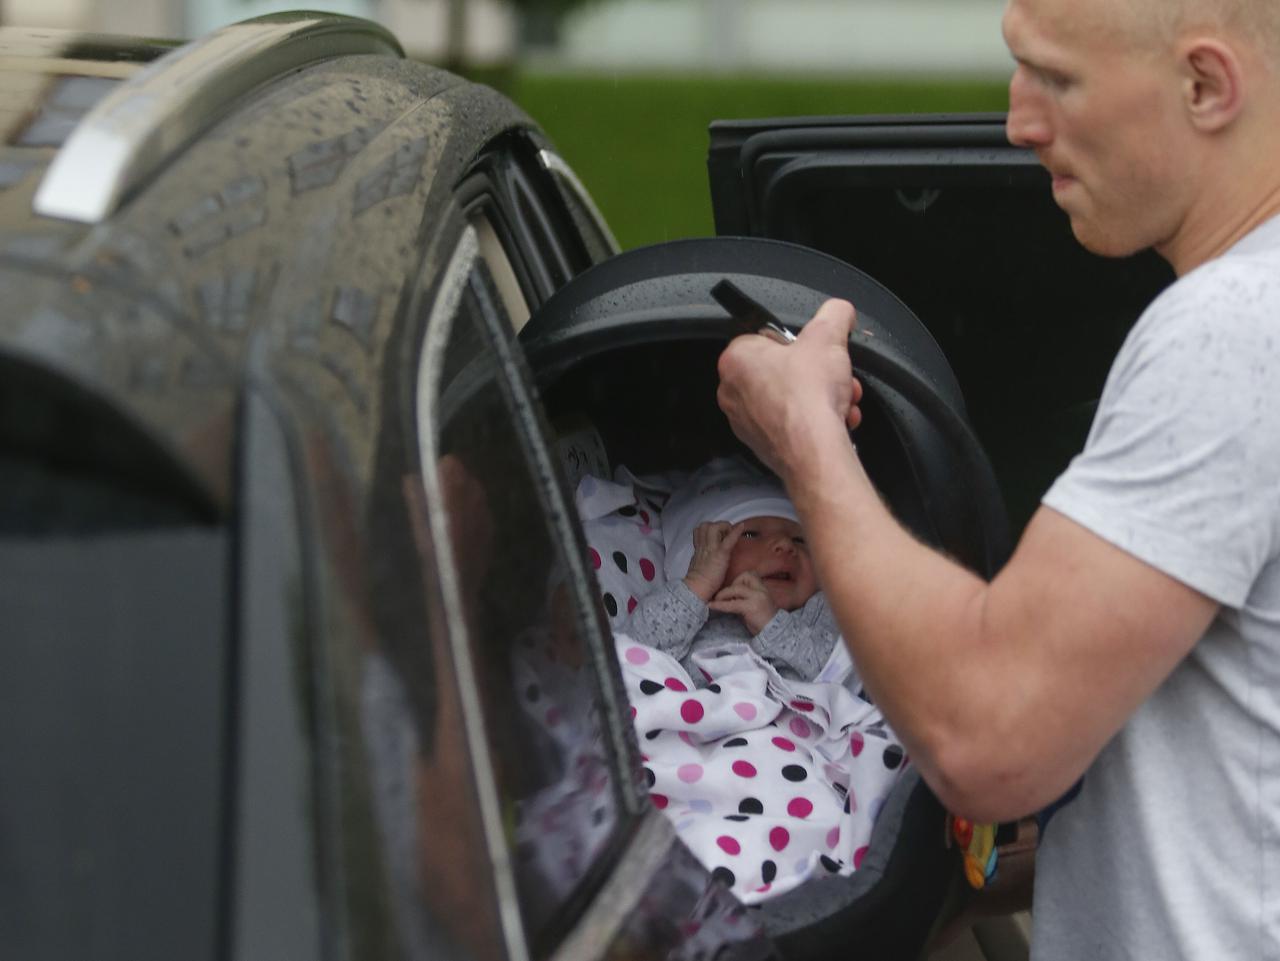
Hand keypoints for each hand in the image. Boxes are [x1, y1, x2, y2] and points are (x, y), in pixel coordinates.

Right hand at [683, 520, 744, 600]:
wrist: (696, 589)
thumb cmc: (698, 583)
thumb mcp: (697, 567)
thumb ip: (702, 559)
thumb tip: (709, 559)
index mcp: (698, 550)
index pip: (699, 531)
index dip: (709, 529)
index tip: (718, 534)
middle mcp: (703, 546)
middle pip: (705, 525)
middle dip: (717, 525)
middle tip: (725, 534)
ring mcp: (711, 549)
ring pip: (714, 527)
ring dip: (724, 527)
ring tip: (730, 534)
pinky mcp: (720, 554)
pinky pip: (728, 540)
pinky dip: (736, 532)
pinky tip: (742, 527)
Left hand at [709, 572, 777, 634]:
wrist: (775, 635)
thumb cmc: (764, 623)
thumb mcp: (755, 605)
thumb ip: (744, 599)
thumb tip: (728, 597)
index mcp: (763, 589)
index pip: (750, 574)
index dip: (739, 579)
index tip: (732, 589)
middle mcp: (761, 591)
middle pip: (744, 577)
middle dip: (731, 585)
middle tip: (723, 597)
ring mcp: (757, 598)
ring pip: (736, 588)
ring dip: (723, 594)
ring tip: (715, 601)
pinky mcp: (751, 608)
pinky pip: (732, 604)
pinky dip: (720, 605)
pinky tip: (712, 606)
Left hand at [716, 299, 862, 479]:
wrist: (813, 451)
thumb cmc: (809, 397)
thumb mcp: (828, 336)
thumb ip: (834, 314)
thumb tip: (839, 311)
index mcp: (736, 359)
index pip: (766, 337)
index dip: (799, 342)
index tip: (817, 349)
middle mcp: (733, 391)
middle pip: (783, 370)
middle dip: (818, 373)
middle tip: (836, 375)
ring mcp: (746, 421)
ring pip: (791, 398)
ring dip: (823, 396)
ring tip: (841, 399)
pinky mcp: (763, 444)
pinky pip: (792, 424)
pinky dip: (815, 421)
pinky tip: (836, 420)